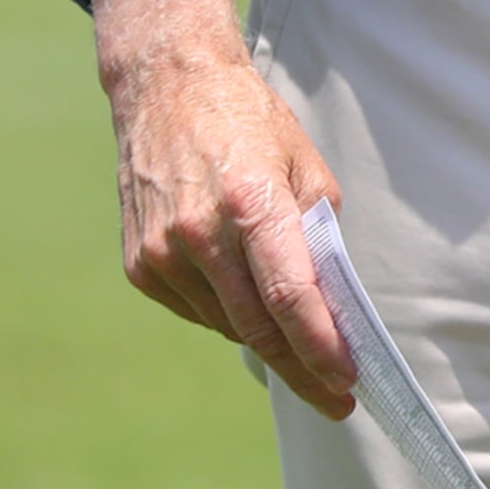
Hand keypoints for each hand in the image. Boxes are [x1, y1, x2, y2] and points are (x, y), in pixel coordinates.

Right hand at [88, 0, 358, 419]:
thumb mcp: (304, 167)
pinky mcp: (140, 265)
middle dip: (304, 368)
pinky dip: (228, 313)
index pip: (289, 294)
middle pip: (258, 325)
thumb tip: (331, 300)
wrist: (167, 90)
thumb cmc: (251, 122)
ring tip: (302, 339)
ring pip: (227, 323)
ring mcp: (162, 253)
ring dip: (267, 337)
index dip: (320, 344)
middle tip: (338, 398)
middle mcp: (198, 233)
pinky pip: (197, 309)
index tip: (348, 380)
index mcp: (249, 202)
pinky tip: (246, 296)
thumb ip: (317, 235)